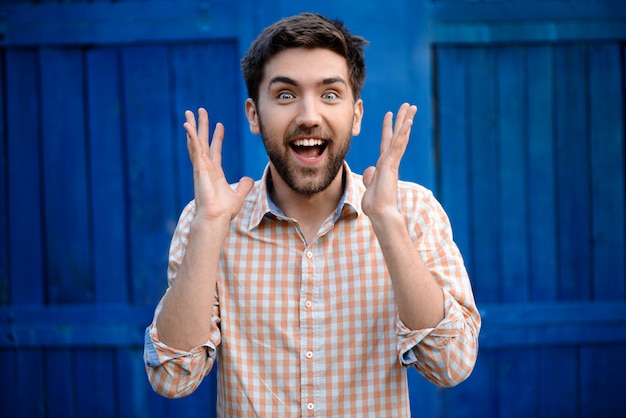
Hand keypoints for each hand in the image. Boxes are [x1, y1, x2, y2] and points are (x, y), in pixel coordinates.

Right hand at [184, 108, 253, 221]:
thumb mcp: (238, 195)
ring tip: (189, 113)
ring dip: (193, 127)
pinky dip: (191, 137)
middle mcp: (205, 167)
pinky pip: (195, 149)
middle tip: (200, 112)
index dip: (217, 137)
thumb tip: (249, 179)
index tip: (219, 125)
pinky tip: (188, 125)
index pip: (215, 150)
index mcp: (214, 172)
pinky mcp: (198, 168)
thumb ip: (243, 186)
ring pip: (196, 142)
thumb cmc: (223, 210)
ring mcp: (200, 167)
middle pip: (203, 142)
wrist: (216, 217)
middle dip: (202, 126)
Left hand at [362, 103, 417, 219]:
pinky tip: (408, 121)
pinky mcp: (392, 164)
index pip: (387, 142)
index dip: (388, 128)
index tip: (390, 114)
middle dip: (402, 119)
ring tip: (411, 106)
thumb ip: (370, 176)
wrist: (380, 212)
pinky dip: (403, 133)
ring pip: (400, 137)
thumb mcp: (369, 186)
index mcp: (384, 165)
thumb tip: (369, 170)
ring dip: (405, 121)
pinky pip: (398, 146)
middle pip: (397, 135)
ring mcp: (392, 162)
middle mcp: (390, 161)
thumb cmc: (375, 204)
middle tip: (409, 105)